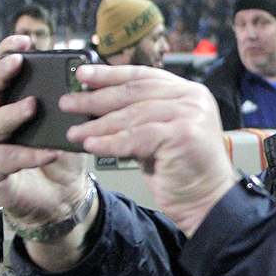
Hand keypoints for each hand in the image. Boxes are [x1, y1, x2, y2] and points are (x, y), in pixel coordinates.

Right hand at [0, 35, 90, 269]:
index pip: (2, 71)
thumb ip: (69, 102)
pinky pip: (6, 159)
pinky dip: (30, 154)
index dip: (7, 52)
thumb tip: (85, 73)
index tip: (24, 39)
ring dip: (13, 112)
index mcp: (8, 104)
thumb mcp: (67, 125)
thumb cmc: (59, 160)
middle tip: (19, 62)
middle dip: (1, 73)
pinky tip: (50, 152)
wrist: (60, 200)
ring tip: (32, 105)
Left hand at [62, 63, 237, 236]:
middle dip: (96, 98)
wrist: (206, 201)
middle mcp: (192, 98)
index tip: (82, 75)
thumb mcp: (158, 135)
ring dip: (98, 125)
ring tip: (75, 132)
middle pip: (134, 92)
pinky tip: (92, 145)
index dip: (109, 74)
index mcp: (189, 92)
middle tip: (69, 103)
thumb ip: (139, 117)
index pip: (143, 76)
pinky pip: (136, 136)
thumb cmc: (182, 172)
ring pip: (132, 115)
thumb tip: (97, 105)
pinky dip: (111, 142)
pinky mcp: (183, 134)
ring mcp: (190, 114)